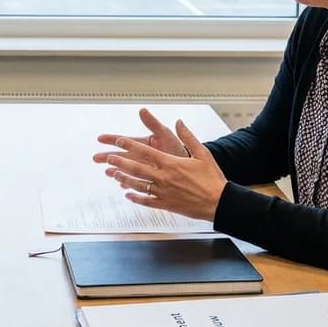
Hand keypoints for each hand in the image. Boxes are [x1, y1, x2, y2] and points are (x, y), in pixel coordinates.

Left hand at [93, 113, 225, 221]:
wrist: (219, 202)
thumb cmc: (212, 178)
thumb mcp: (202, 153)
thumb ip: (188, 136)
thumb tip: (179, 122)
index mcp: (171, 163)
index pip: (145, 151)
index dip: (130, 145)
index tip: (119, 140)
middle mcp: (164, 177)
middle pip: (136, 168)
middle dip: (120, 162)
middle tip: (108, 157)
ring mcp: (163, 192)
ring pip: (138, 184)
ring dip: (124, 179)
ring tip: (113, 174)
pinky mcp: (166, 204)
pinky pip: (146, 201)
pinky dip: (135, 197)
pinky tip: (127, 194)